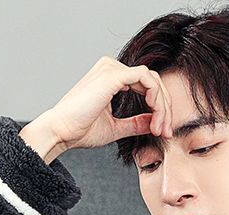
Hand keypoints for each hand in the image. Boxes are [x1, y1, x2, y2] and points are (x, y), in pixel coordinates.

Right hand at [40, 55, 173, 151]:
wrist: (62, 131)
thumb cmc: (81, 130)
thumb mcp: (116, 128)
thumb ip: (136, 123)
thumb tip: (154, 123)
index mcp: (112, 78)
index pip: (147, 86)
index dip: (160, 109)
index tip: (162, 132)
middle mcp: (112, 68)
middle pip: (153, 82)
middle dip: (165, 109)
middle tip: (166, 131)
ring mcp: (112, 69)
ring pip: (153, 80)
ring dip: (162, 106)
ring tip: (160, 128)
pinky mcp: (113, 75)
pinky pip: (147, 79)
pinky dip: (156, 97)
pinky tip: (155, 113)